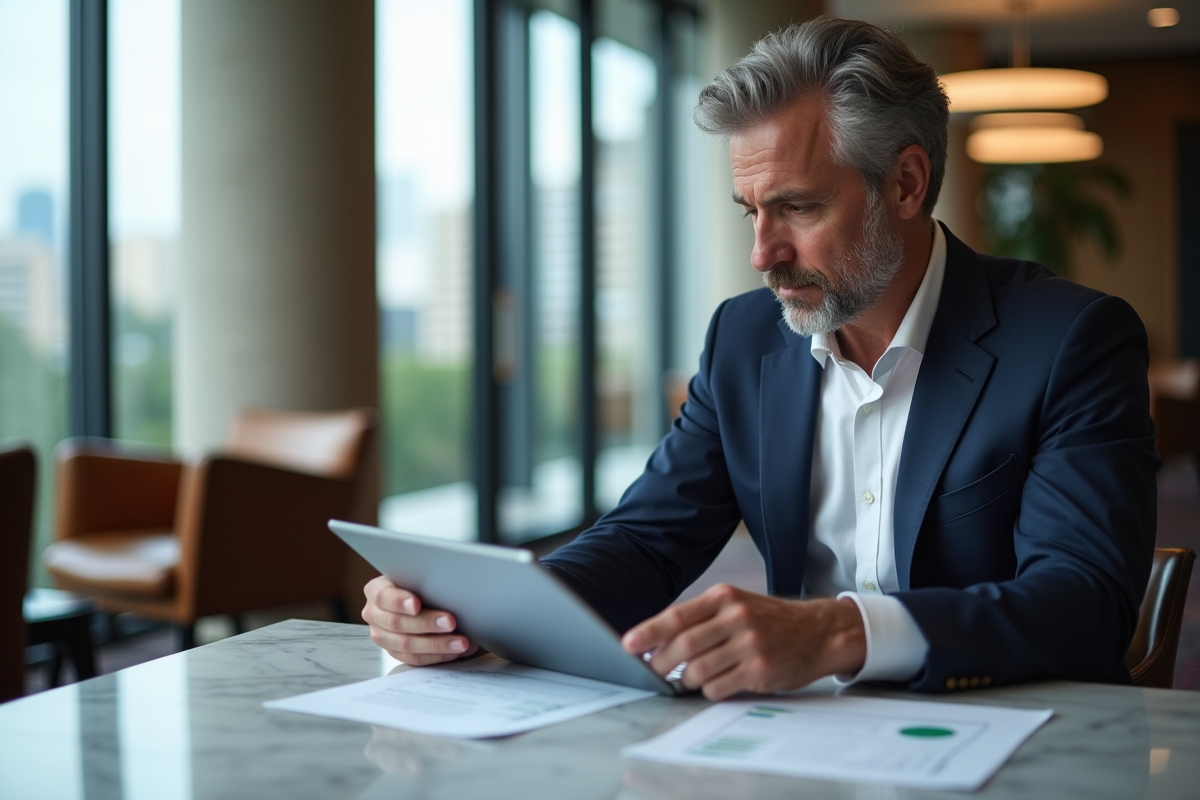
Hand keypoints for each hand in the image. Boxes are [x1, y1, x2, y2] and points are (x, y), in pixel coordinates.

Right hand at [361, 575, 479, 665]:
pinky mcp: (395, 652)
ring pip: (407, 645)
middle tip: (450, 622)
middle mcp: (374, 614)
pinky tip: (455, 652)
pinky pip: (415, 659)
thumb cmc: (418, 582)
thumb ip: (424, 579)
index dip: (399, 602)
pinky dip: (438, 656)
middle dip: (427, 623)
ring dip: (437, 644)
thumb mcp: (417, 575)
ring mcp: (383, 636)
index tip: (416, 604)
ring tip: (460, 642)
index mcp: (375, 590)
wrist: (415, 596)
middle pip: (397, 623)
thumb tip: (449, 586)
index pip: (383, 596)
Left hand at [620, 584, 865, 699]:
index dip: (648, 632)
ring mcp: (750, 645)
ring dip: (686, 680)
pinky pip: (719, 688)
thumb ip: (701, 619)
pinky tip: (717, 684)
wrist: (820, 632)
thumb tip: (657, 641)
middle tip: (652, 672)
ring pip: (698, 670)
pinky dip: (709, 691)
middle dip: (661, 663)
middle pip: (684, 645)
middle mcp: (736, 618)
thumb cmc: (770, 621)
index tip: (628, 644)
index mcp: (725, 597)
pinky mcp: (761, 671)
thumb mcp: (737, 605)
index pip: (677, 616)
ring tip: (690, 678)